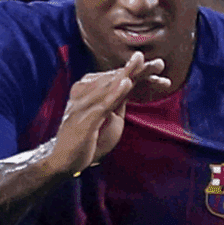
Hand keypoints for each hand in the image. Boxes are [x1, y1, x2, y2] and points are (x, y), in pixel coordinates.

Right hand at [51, 51, 169, 174]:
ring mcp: (82, 106)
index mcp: (90, 91)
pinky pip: (101, 104)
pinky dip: (114, 93)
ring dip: (127, 74)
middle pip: (115, 78)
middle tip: (161, 63)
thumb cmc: (88, 138)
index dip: (139, 71)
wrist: (62, 161)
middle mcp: (85, 94)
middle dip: (138, 70)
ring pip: (108, 86)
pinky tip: (126, 83)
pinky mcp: (83, 121)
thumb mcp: (108, 118)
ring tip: (142, 62)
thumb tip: (130, 84)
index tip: (160, 66)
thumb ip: (117, 100)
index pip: (117, 78)